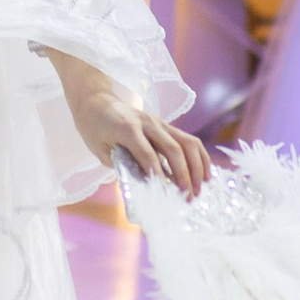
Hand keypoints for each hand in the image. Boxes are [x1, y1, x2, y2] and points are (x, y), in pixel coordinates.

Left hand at [49, 55, 215, 195]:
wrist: (97, 102)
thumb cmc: (95, 130)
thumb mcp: (101, 151)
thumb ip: (122, 166)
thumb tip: (146, 186)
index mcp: (127, 129)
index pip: (147, 154)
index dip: (158, 175)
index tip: (166, 195)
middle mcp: (148, 123)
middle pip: (173, 148)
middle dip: (184, 175)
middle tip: (188, 197)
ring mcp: (160, 123)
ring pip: (188, 142)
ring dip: (197, 166)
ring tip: (200, 188)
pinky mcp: (167, 126)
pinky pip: (189, 140)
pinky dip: (200, 157)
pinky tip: (205, 174)